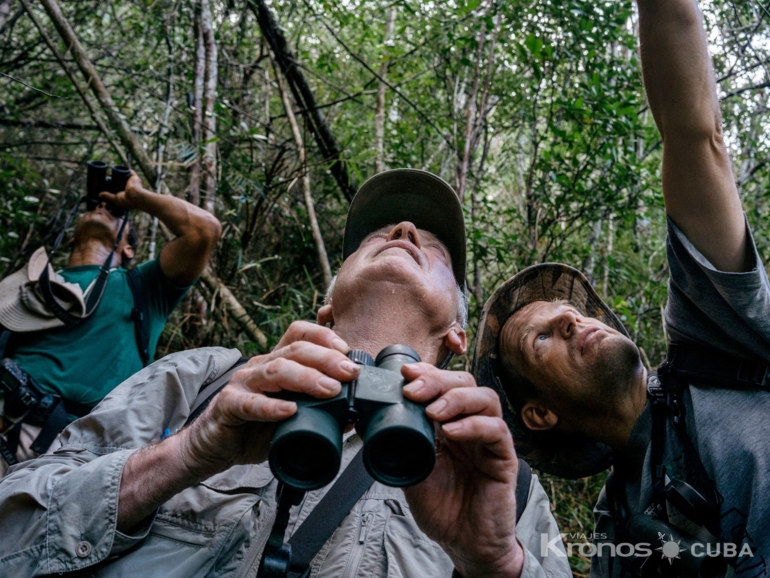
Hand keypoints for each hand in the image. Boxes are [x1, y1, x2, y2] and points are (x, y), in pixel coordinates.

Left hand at [98, 169, 146, 210]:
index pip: (119, 188)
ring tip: (111, 173)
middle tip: (108, 177)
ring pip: (125, 176)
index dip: (114, 186)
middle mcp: (130, 187)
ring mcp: (132, 182)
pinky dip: (125, 169)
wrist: (135, 196)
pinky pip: (130, 171)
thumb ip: (108, 196)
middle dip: (116, 179)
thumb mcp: (115, 199)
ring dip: (119, 173)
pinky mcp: (134, 177)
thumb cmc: (127, 200)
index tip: (107, 184)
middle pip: (121, 181)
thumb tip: (99, 194)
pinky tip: (118, 167)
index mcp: (127, 193)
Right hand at [177, 321, 359, 479]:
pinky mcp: (228, 405)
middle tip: (350, 373)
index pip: (298, 334)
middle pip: (294, 350)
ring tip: (329, 389)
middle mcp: (260, 366)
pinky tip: (289, 411)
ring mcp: (243, 383)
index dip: (323, 335)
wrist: (215, 448)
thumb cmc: (254, 429)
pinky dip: (271, 406)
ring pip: (276, 370)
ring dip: (306, 377)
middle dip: (326, 358)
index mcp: (276, 362)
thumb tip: (353, 414)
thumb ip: (319, 412)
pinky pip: (249, 403)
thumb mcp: (292, 418)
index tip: (347, 350)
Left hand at [401, 364, 522, 577]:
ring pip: (485, 399)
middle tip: (413, 390)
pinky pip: (497, 431)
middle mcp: (471, 425)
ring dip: (456, 398)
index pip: (444, 384)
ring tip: (432, 411)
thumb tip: (369, 420)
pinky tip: (453, 432)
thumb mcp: (411, 471)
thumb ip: (399, 445)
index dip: (427, 373)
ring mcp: (489, 440)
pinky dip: (474, 425)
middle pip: (465, 383)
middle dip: (438, 380)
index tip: (404, 373)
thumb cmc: (441, 507)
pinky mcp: (504, 458)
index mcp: (449, 423)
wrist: (463, 544)